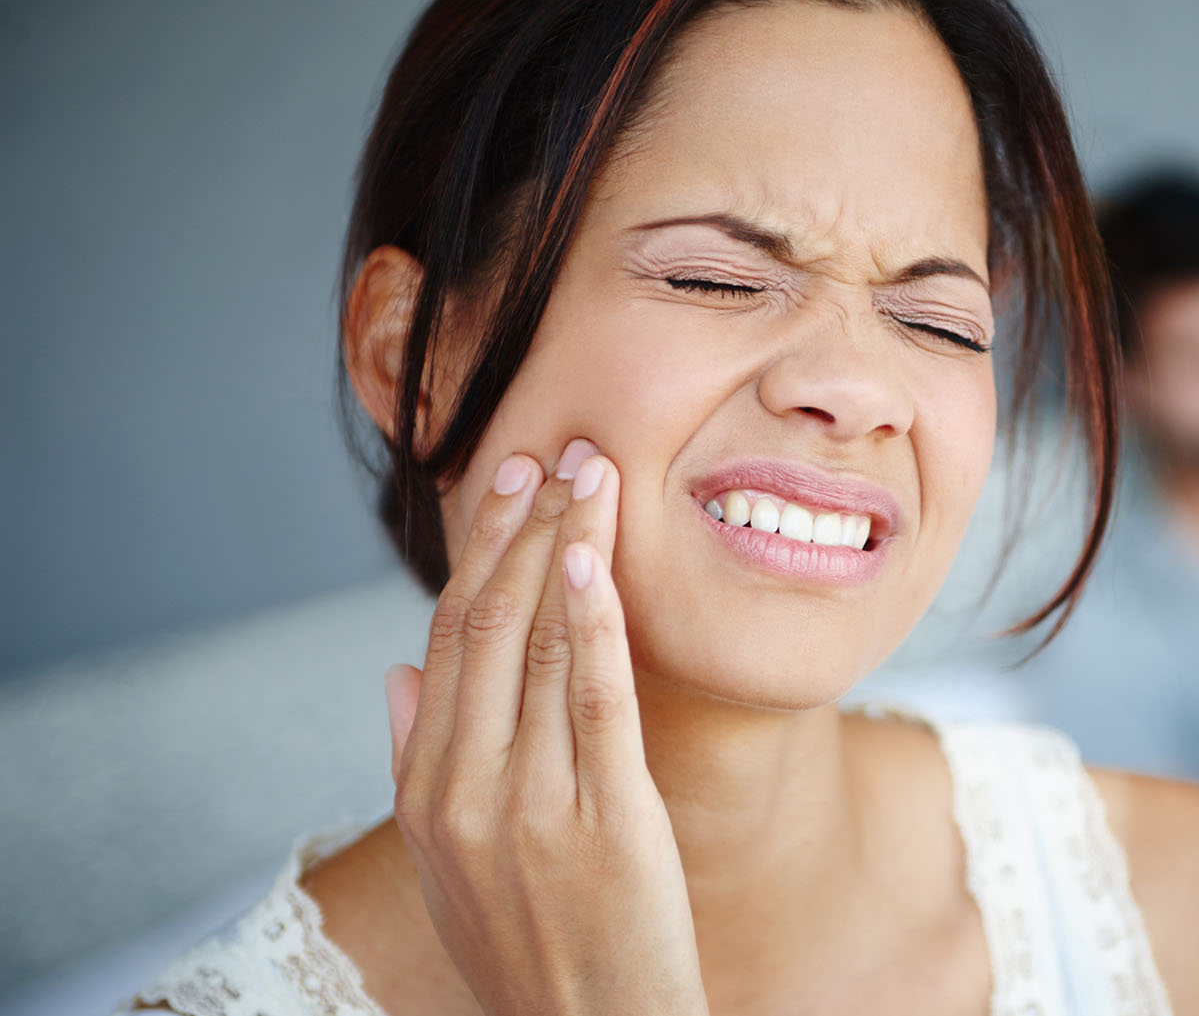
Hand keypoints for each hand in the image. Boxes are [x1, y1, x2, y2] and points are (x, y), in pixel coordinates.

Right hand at [382, 439, 707, 1015]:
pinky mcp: (605, 820)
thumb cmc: (530, 946)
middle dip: (525, 529)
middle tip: (560, 451)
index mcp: (426, 793)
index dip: (480, 554)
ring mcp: (530, 807)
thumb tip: (395, 671)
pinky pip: (593, 699)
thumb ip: (416, 762)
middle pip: (487, 627)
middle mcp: (464, 792)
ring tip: (594, 474)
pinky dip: (592, 622)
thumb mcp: (447, 864)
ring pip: (537, 646)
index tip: (509, 484)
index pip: (446, 642)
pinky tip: (598, 558)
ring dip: (567, 547)